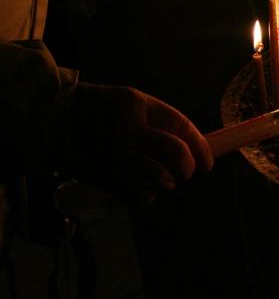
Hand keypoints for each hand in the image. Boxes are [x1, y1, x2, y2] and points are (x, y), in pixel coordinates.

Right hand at [53, 83, 213, 202]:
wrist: (50, 122)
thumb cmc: (99, 110)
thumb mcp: (131, 102)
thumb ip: (162, 122)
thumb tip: (197, 148)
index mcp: (136, 105)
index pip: (182, 127)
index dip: (201, 148)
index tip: (208, 162)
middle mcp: (127, 131)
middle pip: (177, 156)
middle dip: (187, 168)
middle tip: (185, 171)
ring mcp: (114, 157)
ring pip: (162, 180)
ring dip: (167, 182)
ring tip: (162, 178)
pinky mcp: (103, 178)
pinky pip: (141, 196)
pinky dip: (148, 195)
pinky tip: (141, 186)